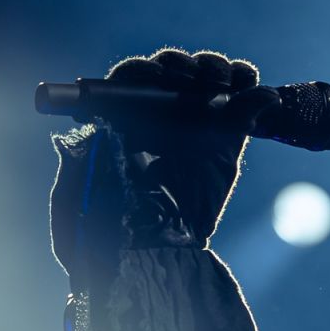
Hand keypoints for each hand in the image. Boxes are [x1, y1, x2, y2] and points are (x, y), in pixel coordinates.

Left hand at [49, 48, 268, 285]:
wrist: (155, 264)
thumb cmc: (103, 240)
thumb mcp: (72, 204)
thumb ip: (75, 167)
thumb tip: (80, 136)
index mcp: (117, 123)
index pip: (131, 79)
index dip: (143, 70)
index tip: (153, 76)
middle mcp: (156, 118)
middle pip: (172, 73)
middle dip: (184, 66)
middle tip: (192, 77)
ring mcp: (193, 127)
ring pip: (207, 81)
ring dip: (216, 69)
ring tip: (222, 80)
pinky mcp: (226, 141)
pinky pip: (243, 104)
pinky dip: (253, 93)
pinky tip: (257, 91)